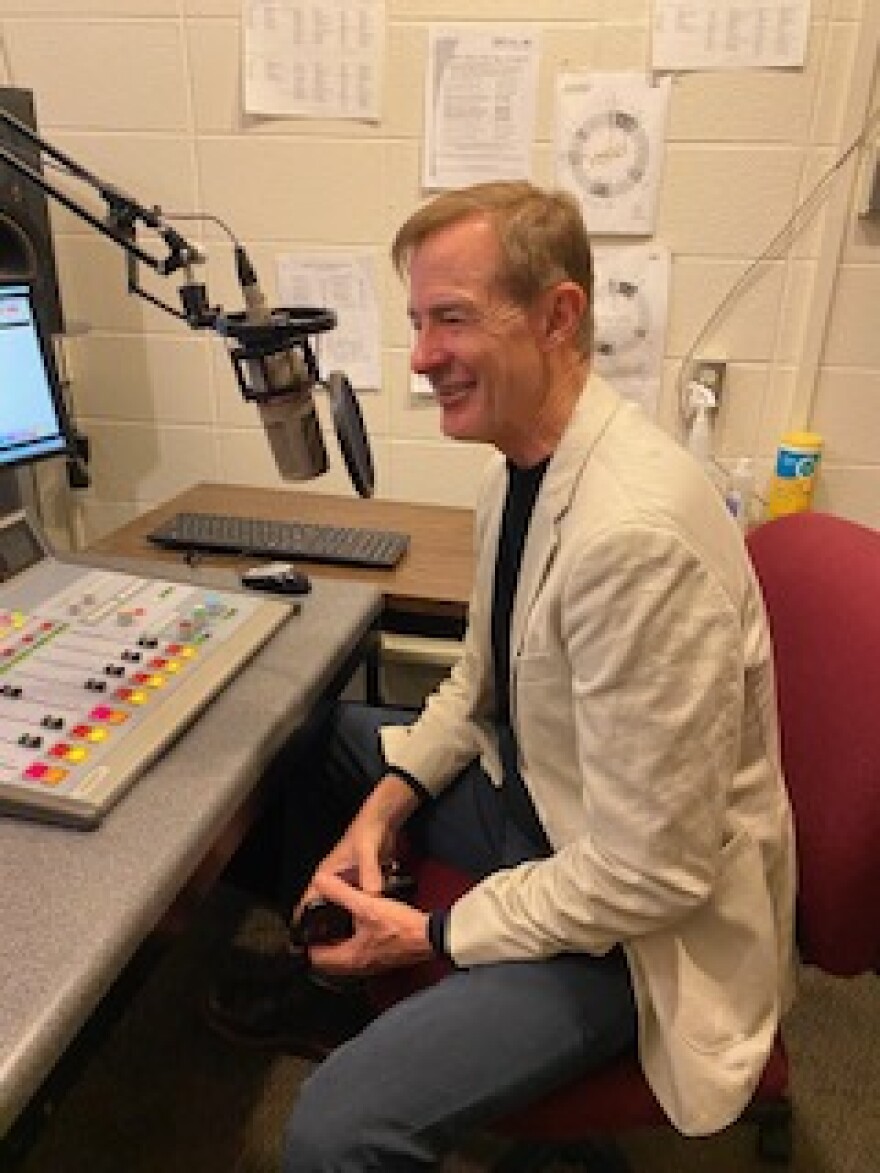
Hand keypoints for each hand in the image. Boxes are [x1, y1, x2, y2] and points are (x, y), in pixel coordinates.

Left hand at [306, 870, 431, 975]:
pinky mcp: (383, 958)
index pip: (315, 958)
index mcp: (349, 958)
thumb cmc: (399, 926)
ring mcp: (372, 964)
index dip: (306, 943)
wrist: (430, 936)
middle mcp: (358, 966)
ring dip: (338, 942)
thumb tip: (319, 881)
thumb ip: (341, 893)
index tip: (304, 928)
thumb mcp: (367, 904)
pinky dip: (353, 941)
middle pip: (329, 960)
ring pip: (345, 956)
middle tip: (317, 923)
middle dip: (321, 943)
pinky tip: (358, 925)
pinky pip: (359, 952)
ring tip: (334, 922)